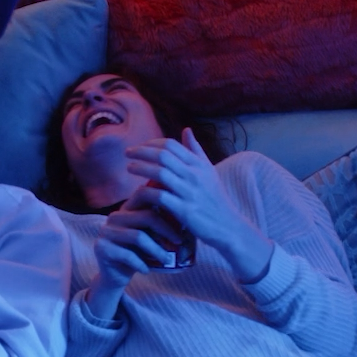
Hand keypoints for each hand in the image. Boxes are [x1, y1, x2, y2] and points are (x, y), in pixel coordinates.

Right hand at [82, 206, 179, 318]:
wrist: (116, 276)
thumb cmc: (138, 254)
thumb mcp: (151, 238)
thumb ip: (161, 226)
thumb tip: (188, 220)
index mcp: (127, 210)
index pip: (149, 201)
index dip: (168, 213)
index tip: (182, 229)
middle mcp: (114, 217)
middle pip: (146, 217)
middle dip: (166, 232)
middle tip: (178, 244)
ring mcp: (105, 232)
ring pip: (138, 236)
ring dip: (156, 250)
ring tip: (165, 260)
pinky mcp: (100, 248)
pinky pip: (127, 254)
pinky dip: (141, 264)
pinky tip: (147, 270)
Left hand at [126, 131, 273, 280]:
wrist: (228, 227)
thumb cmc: (215, 199)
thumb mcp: (209, 171)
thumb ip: (196, 151)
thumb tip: (186, 130)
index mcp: (199, 164)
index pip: (171, 145)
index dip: (152, 143)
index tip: (140, 147)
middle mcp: (195, 175)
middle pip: (163, 155)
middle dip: (142, 152)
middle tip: (128, 153)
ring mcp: (190, 192)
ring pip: (160, 173)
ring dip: (141, 168)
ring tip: (129, 167)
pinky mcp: (185, 210)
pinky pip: (160, 197)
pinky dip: (146, 193)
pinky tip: (136, 194)